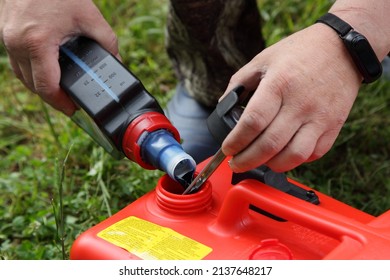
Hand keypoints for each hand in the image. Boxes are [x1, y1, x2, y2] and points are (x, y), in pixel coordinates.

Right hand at [0, 0, 117, 115]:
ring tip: (61, 88)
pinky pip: (17, 62)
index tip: (74, 109)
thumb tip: (116, 62)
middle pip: (33, 86)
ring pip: (22, 76)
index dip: (61, 103)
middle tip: (71, 101)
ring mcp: (7, 38)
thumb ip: (106, 42)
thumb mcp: (89, 16)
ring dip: (40, 85)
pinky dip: (31, 70)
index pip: (47, 86)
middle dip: (53, 97)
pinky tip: (48, 69)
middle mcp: (17, 43)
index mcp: (38, 42)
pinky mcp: (5, 33)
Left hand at [221, 24, 361, 172]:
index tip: (227, 149)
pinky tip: (283, 154)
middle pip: (269, 145)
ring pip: (293, 156)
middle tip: (236, 162)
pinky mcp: (333, 126)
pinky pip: (313, 154)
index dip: (236, 141)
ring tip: (260, 161)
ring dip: (271, 165)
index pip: (252, 122)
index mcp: (278, 84)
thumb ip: (239, 83)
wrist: (343, 48)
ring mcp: (319, 117)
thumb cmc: (299, 53)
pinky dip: (295, 161)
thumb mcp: (263, 59)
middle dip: (247, 161)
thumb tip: (223, 107)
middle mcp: (300, 104)